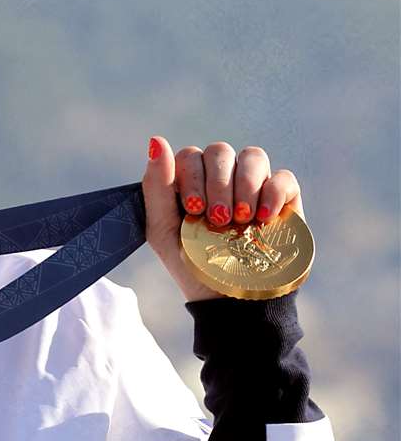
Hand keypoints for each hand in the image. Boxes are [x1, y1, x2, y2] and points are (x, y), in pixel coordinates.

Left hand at [142, 137, 304, 301]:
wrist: (228, 299)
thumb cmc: (190, 264)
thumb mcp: (163, 230)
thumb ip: (156, 186)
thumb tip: (156, 141)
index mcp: (191, 181)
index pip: (190, 155)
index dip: (192, 177)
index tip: (194, 209)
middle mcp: (222, 177)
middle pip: (220, 151)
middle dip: (217, 184)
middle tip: (218, 219)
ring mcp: (254, 186)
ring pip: (253, 156)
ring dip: (244, 185)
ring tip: (240, 220)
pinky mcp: (283, 199)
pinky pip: (283, 177)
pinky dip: (272, 192)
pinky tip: (263, 218)